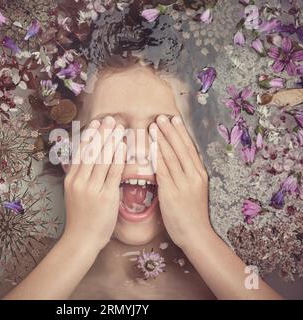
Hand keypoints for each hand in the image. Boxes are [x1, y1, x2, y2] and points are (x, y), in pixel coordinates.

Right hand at [63, 116, 125, 251]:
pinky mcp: (106, 196)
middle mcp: (80, 181)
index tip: (96, 123)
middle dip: (102, 133)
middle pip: (92, 152)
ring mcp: (92, 188)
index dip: (90, 136)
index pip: (80, 152)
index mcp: (71, 179)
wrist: (81, 239)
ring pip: (103, 159)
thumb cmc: (80, 217)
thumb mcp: (73, 194)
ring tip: (119, 128)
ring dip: (112, 141)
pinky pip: (114, 172)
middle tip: (110, 119)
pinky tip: (123, 147)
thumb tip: (82, 160)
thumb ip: (78, 176)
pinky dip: (119, 158)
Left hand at [149, 114, 211, 249]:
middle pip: (181, 148)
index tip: (174, 120)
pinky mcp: (172, 192)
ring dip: (162, 140)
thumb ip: (186, 176)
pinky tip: (152, 147)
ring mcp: (183, 184)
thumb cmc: (192, 215)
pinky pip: (163, 170)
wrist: (196, 234)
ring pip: (171, 157)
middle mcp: (194, 176)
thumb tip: (174, 163)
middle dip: (170, 131)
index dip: (181, 133)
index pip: (190, 148)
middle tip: (161, 117)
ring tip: (154, 125)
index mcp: (200, 174)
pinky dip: (157, 157)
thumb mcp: (194, 191)